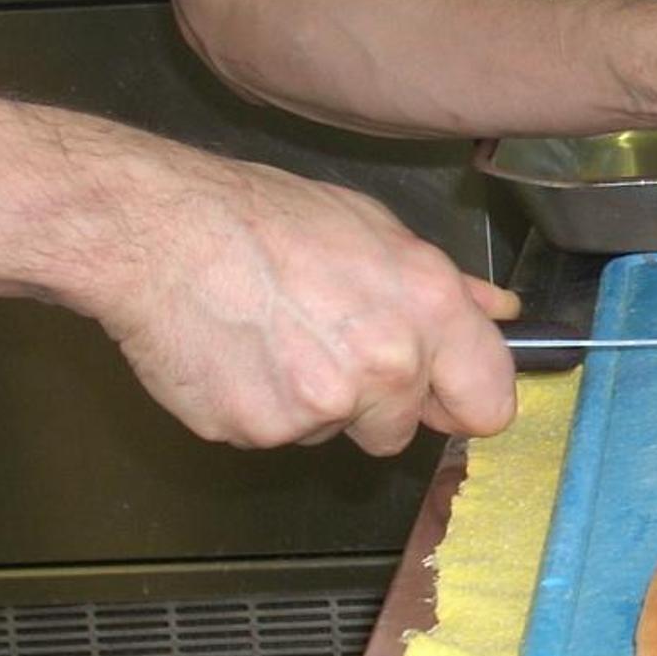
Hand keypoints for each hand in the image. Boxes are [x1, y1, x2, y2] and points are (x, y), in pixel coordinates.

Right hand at [74, 150, 519, 453]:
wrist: (159, 232)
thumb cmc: (260, 218)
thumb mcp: (371, 228)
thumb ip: (444, 283)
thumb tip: (497, 311)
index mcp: (427, 308)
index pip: (488, 403)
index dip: (464, 404)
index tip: (443, 400)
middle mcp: (387, 364)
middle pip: (400, 429)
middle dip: (373, 403)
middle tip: (322, 344)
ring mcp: (323, 406)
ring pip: (333, 432)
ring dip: (310, 403)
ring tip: (270, 337)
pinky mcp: (262, 431)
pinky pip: (273, 437)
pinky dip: (257, 406)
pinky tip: (236, 354)